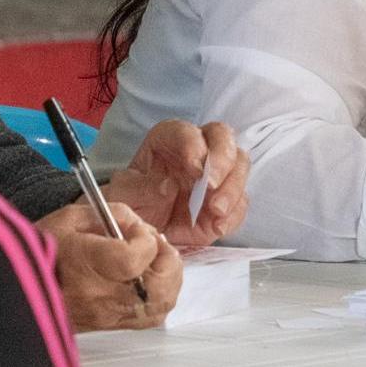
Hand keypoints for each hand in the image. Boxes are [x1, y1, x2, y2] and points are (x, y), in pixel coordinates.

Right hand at [37, 201, 179, 332]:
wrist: (19, 285)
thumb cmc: (42, 250)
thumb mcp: (71, 217)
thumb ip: (114, 214)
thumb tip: (140, 225)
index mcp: (87, 264)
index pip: (136, 259)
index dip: (147, 240)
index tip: (135, 231)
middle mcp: (100, 295)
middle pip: (159, 287)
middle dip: (167, 260)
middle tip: (157, 246)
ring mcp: (107, 314)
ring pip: (161, 304)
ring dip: (168, 279)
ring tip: (155, 262)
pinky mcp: (110, 325)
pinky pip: (151, 318)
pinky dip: (159, 298)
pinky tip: (149, 281)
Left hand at [102, 119, 249, 250]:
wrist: (142, 235)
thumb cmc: (131, 204)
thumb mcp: (124, 195)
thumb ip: (141, 188)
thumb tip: (168, 185)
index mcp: (169, 140)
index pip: (187, 131)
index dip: (193, 146)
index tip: (194, 168)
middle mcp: (198, 152)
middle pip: (223, 138)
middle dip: (222, 159)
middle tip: (211, 185)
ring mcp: (216, 177)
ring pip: (239, 167)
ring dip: (232, 188)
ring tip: (216, 211)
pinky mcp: (226, 203)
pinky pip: (241, 202)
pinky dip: (234, 214)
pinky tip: (218, 227)